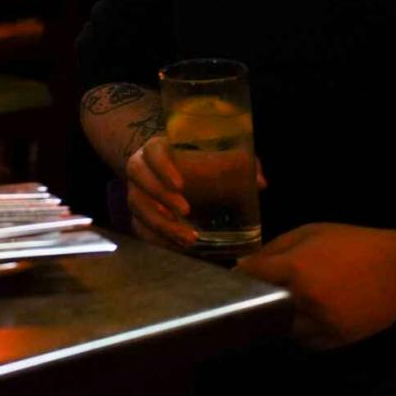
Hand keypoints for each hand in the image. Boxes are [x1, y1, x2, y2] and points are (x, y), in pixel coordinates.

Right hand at [124, 136, 266, 250]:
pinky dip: (154, 238)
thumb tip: (259, 183)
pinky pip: (138, 226)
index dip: (162, 167)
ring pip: (136, 205)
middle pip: (138, 176)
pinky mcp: (138, 213)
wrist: (174, 175)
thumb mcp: (218, 159)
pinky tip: (175, 247)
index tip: (180, 184)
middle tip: (185, 211)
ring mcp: (137, 191)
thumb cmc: (198, 163)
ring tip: (187, 238)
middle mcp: (142, 168)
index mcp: (159, 149)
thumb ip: (240, 165)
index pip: (153, 151)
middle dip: (160, 194)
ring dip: (158, 223)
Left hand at [237, 223, 395, 348]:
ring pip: (283, 328)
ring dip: (278, 317)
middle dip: (256, 299)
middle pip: (261, 307)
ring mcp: (322, 324)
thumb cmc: (355, 244)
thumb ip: (274, 249)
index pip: (251, 278)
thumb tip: (245, 266)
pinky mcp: (338, 340)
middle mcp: (305, 301)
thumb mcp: (310, 233)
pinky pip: (306, 342)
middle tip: (258, 290)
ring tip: (284, 302)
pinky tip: (306, 315)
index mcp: (295, 270)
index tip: (240, 274)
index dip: (242, 276)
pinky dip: (300, 331)